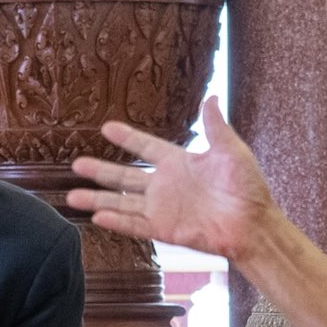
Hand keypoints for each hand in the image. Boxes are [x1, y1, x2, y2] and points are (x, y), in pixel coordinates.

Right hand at [66, 97, 275, 260]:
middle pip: (124, 176)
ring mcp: (162, 208)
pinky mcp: (164, 229)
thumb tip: (211, 97)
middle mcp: (165, 185)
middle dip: (100, 170)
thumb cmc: (248, 187)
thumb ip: (215, 127)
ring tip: (72, 196)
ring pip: (122, 201)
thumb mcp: (232, 151)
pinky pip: (135, 224)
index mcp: (179, 163)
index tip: (106, 128)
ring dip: (98, 198)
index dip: (127, 138)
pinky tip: (97, 217)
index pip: (146, 147)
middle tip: (76, 163)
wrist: (254, 224)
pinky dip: (116, 221)